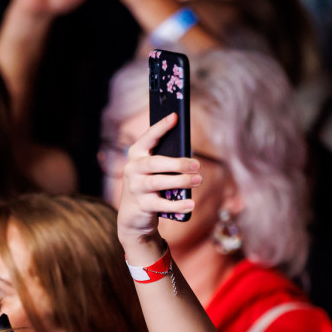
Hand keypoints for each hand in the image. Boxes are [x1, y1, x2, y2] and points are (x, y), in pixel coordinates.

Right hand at [116, 113, 198, 254]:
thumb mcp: (154, 170)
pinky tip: (190, 204)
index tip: (175, 116)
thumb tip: (190, 157)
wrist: (133, 215)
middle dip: (178, 163)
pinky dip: (177, 204)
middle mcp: (132, 169)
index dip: (161, 127)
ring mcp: (135, 188)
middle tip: (197, 165)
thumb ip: (166, 160)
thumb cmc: (150, 185)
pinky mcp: (141, 206)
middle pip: (155, 163)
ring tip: (198, 180)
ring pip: (158, 182)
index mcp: (136, 154)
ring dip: (180, 181)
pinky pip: (161, 205)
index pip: (148, 137)